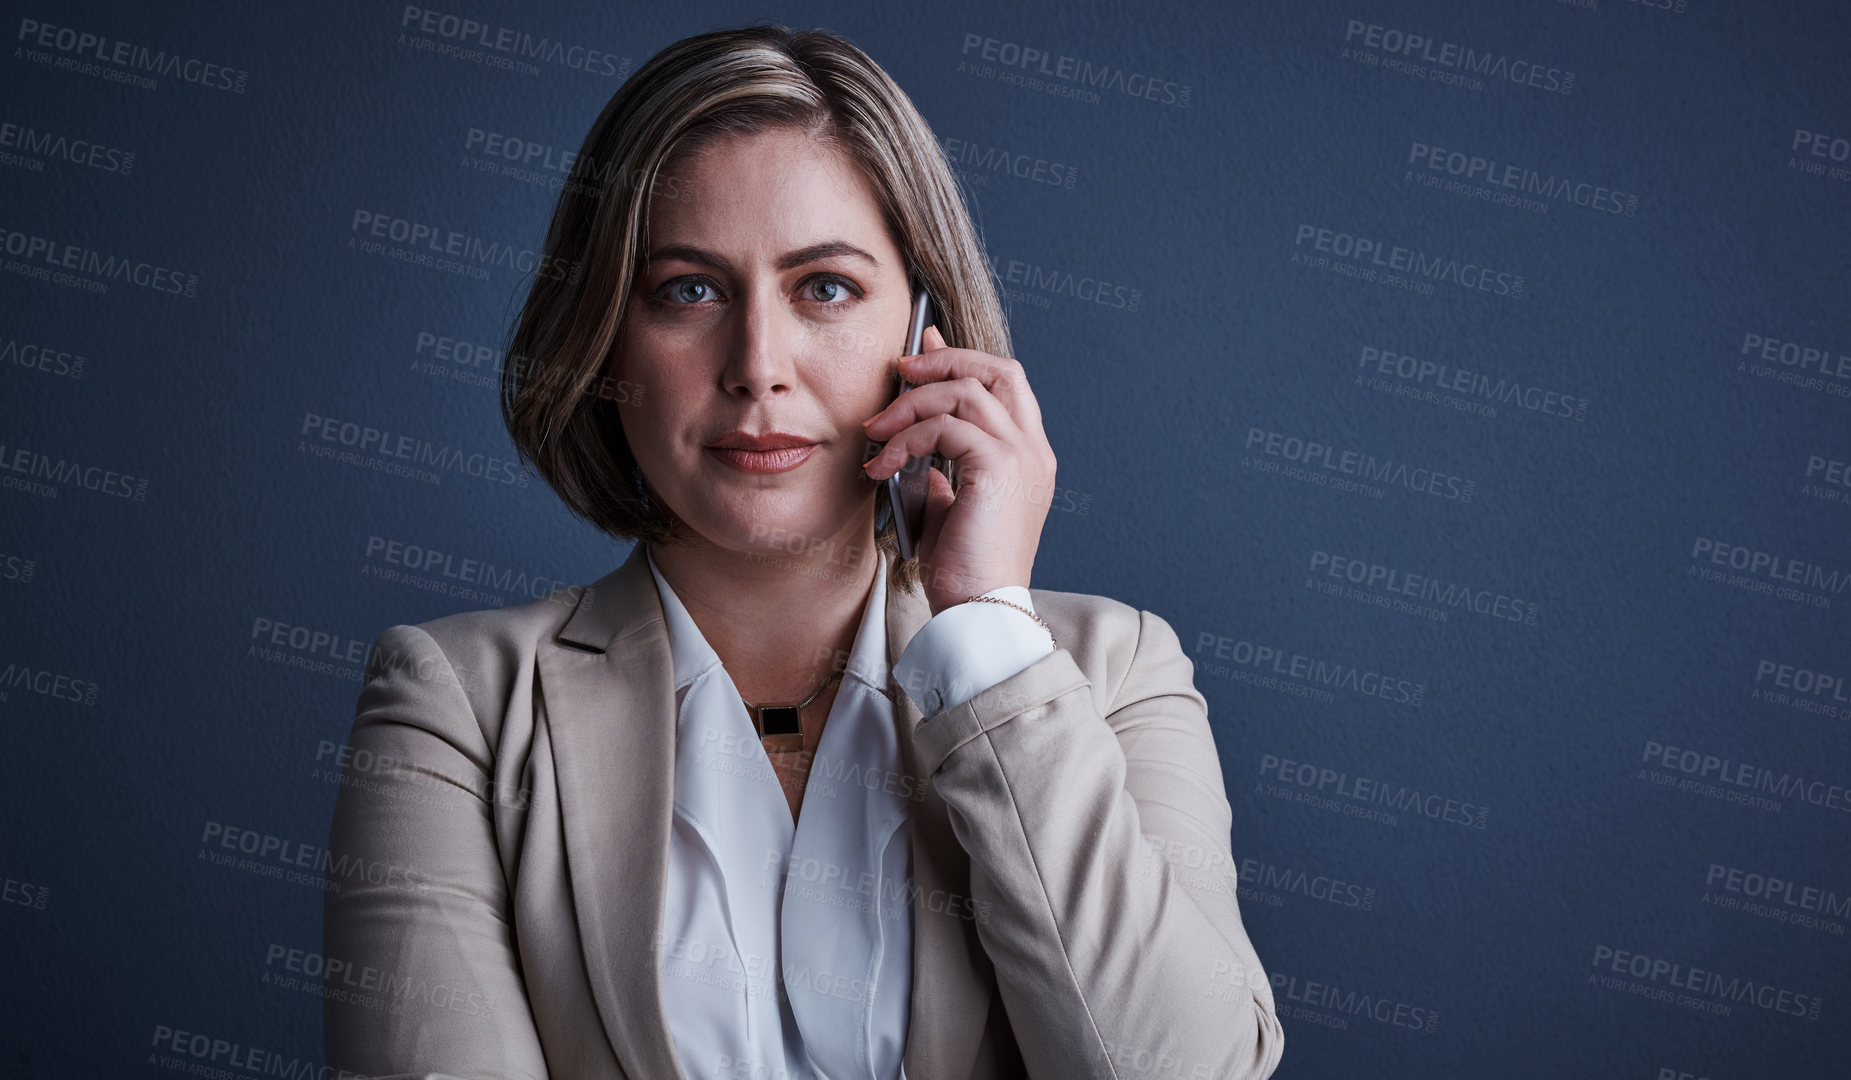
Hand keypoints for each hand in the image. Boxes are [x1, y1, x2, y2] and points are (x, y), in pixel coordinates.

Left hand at [861, 325, 1056, 615]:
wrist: (978, 612)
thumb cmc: (964, 573)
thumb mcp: (951, 511)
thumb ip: (945, 474)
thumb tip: (921, 448)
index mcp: (1027, 459)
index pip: (1004, 385)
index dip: (962, 359)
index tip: (921, 349)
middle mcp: (1032, 452)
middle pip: (997, 370)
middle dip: (945, 360)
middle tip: (901, 369)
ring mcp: (1021, 457)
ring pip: (964, 392)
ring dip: (911, 404)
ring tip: (876, 432)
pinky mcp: (999, 468)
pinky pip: (945, 426)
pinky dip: (907, 438)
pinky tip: (883, 464)